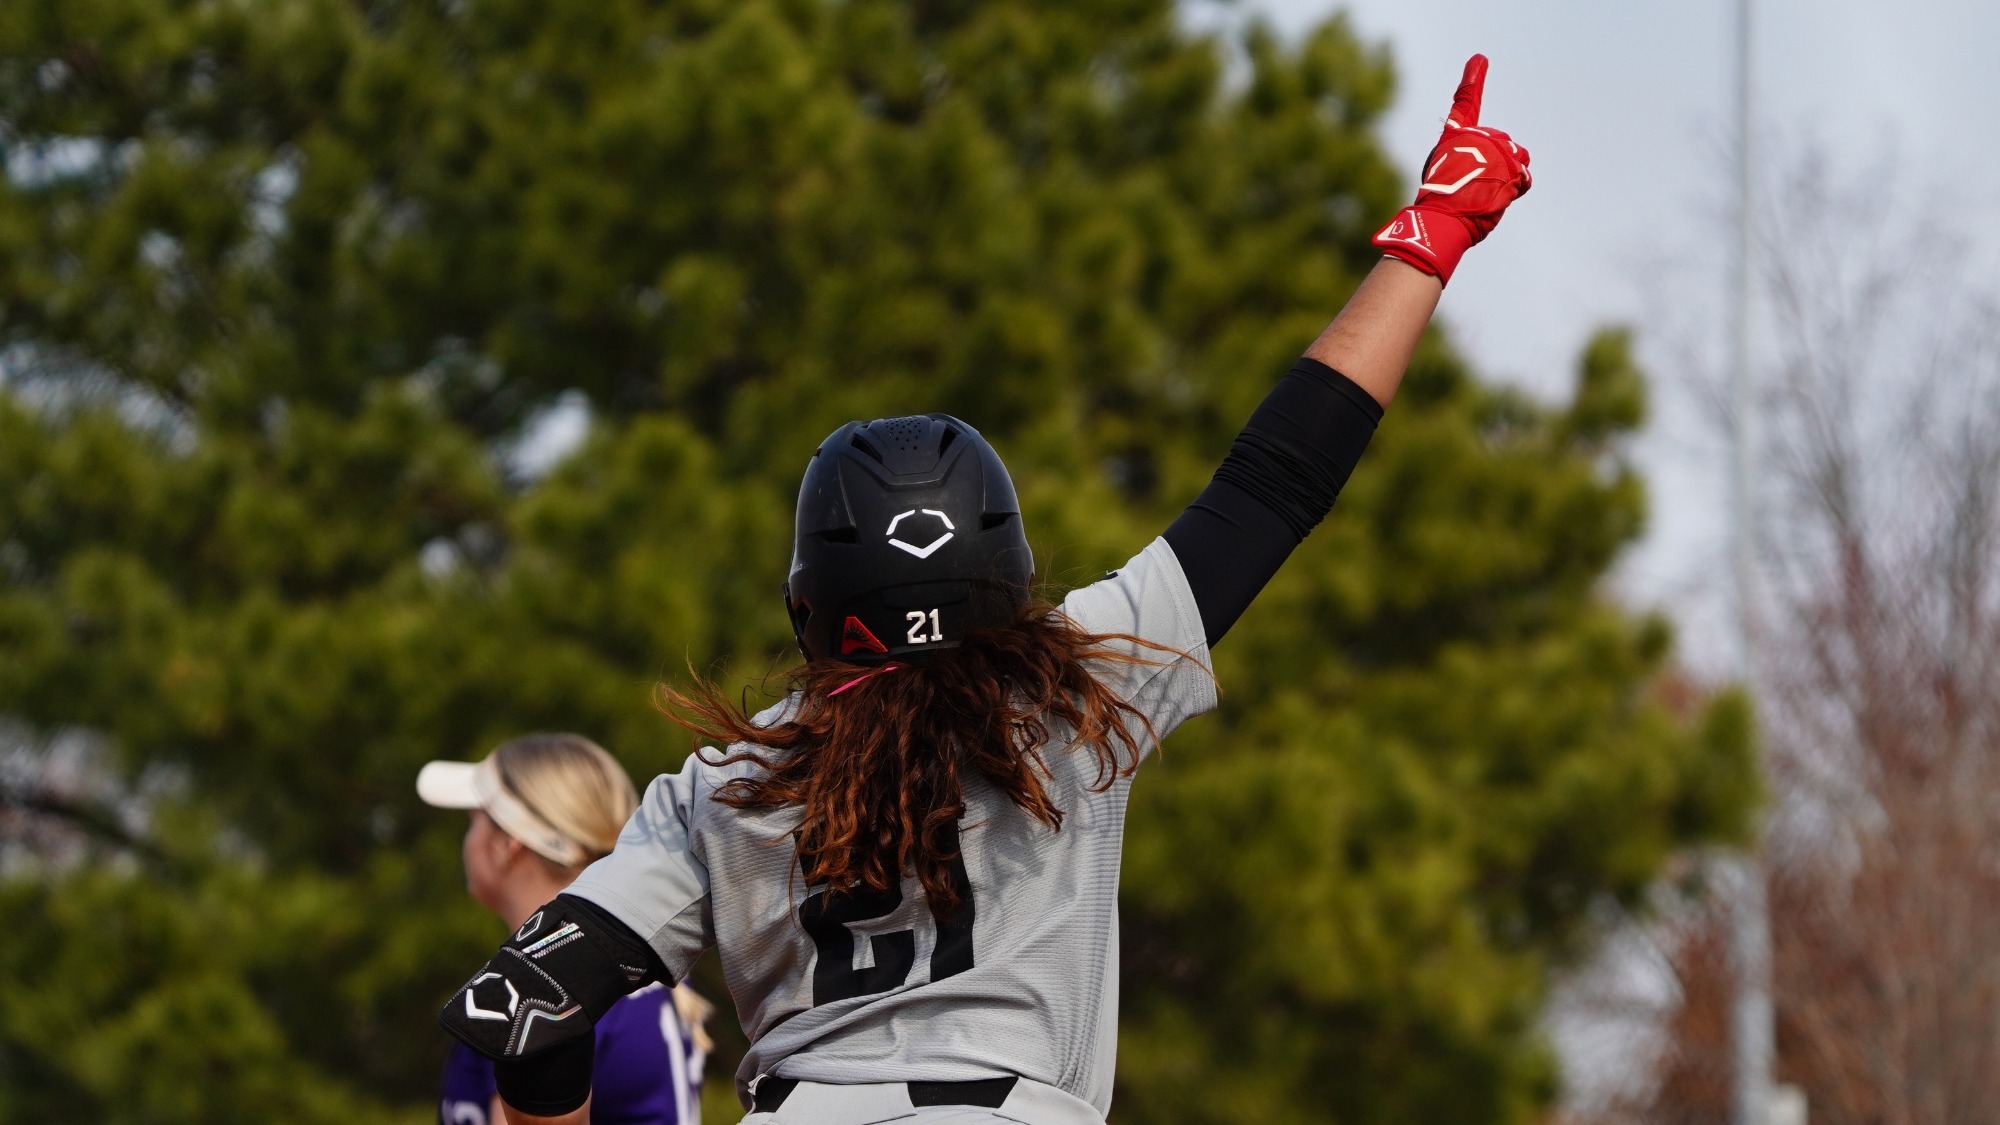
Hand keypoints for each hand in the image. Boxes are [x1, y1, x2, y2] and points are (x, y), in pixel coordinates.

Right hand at [1372, 55, 1531, 285]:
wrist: (1439, 224)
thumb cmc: (1439, 209)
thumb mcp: (1447, 181)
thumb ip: (1472, 167)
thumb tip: (1489, 167)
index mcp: (1453, 138)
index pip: (1465, 105)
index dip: (1472, 81)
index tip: (1479, 60)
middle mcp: (1474, 139)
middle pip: (1500, 146)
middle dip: (1495, 167)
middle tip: (1471, 191)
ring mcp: (1494, 152)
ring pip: (1515, 160)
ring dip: (1506, 178)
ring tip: (1483, 196)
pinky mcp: (1509, 169)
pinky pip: (1524, 178)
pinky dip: (1516, 190)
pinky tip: (1498, 199)